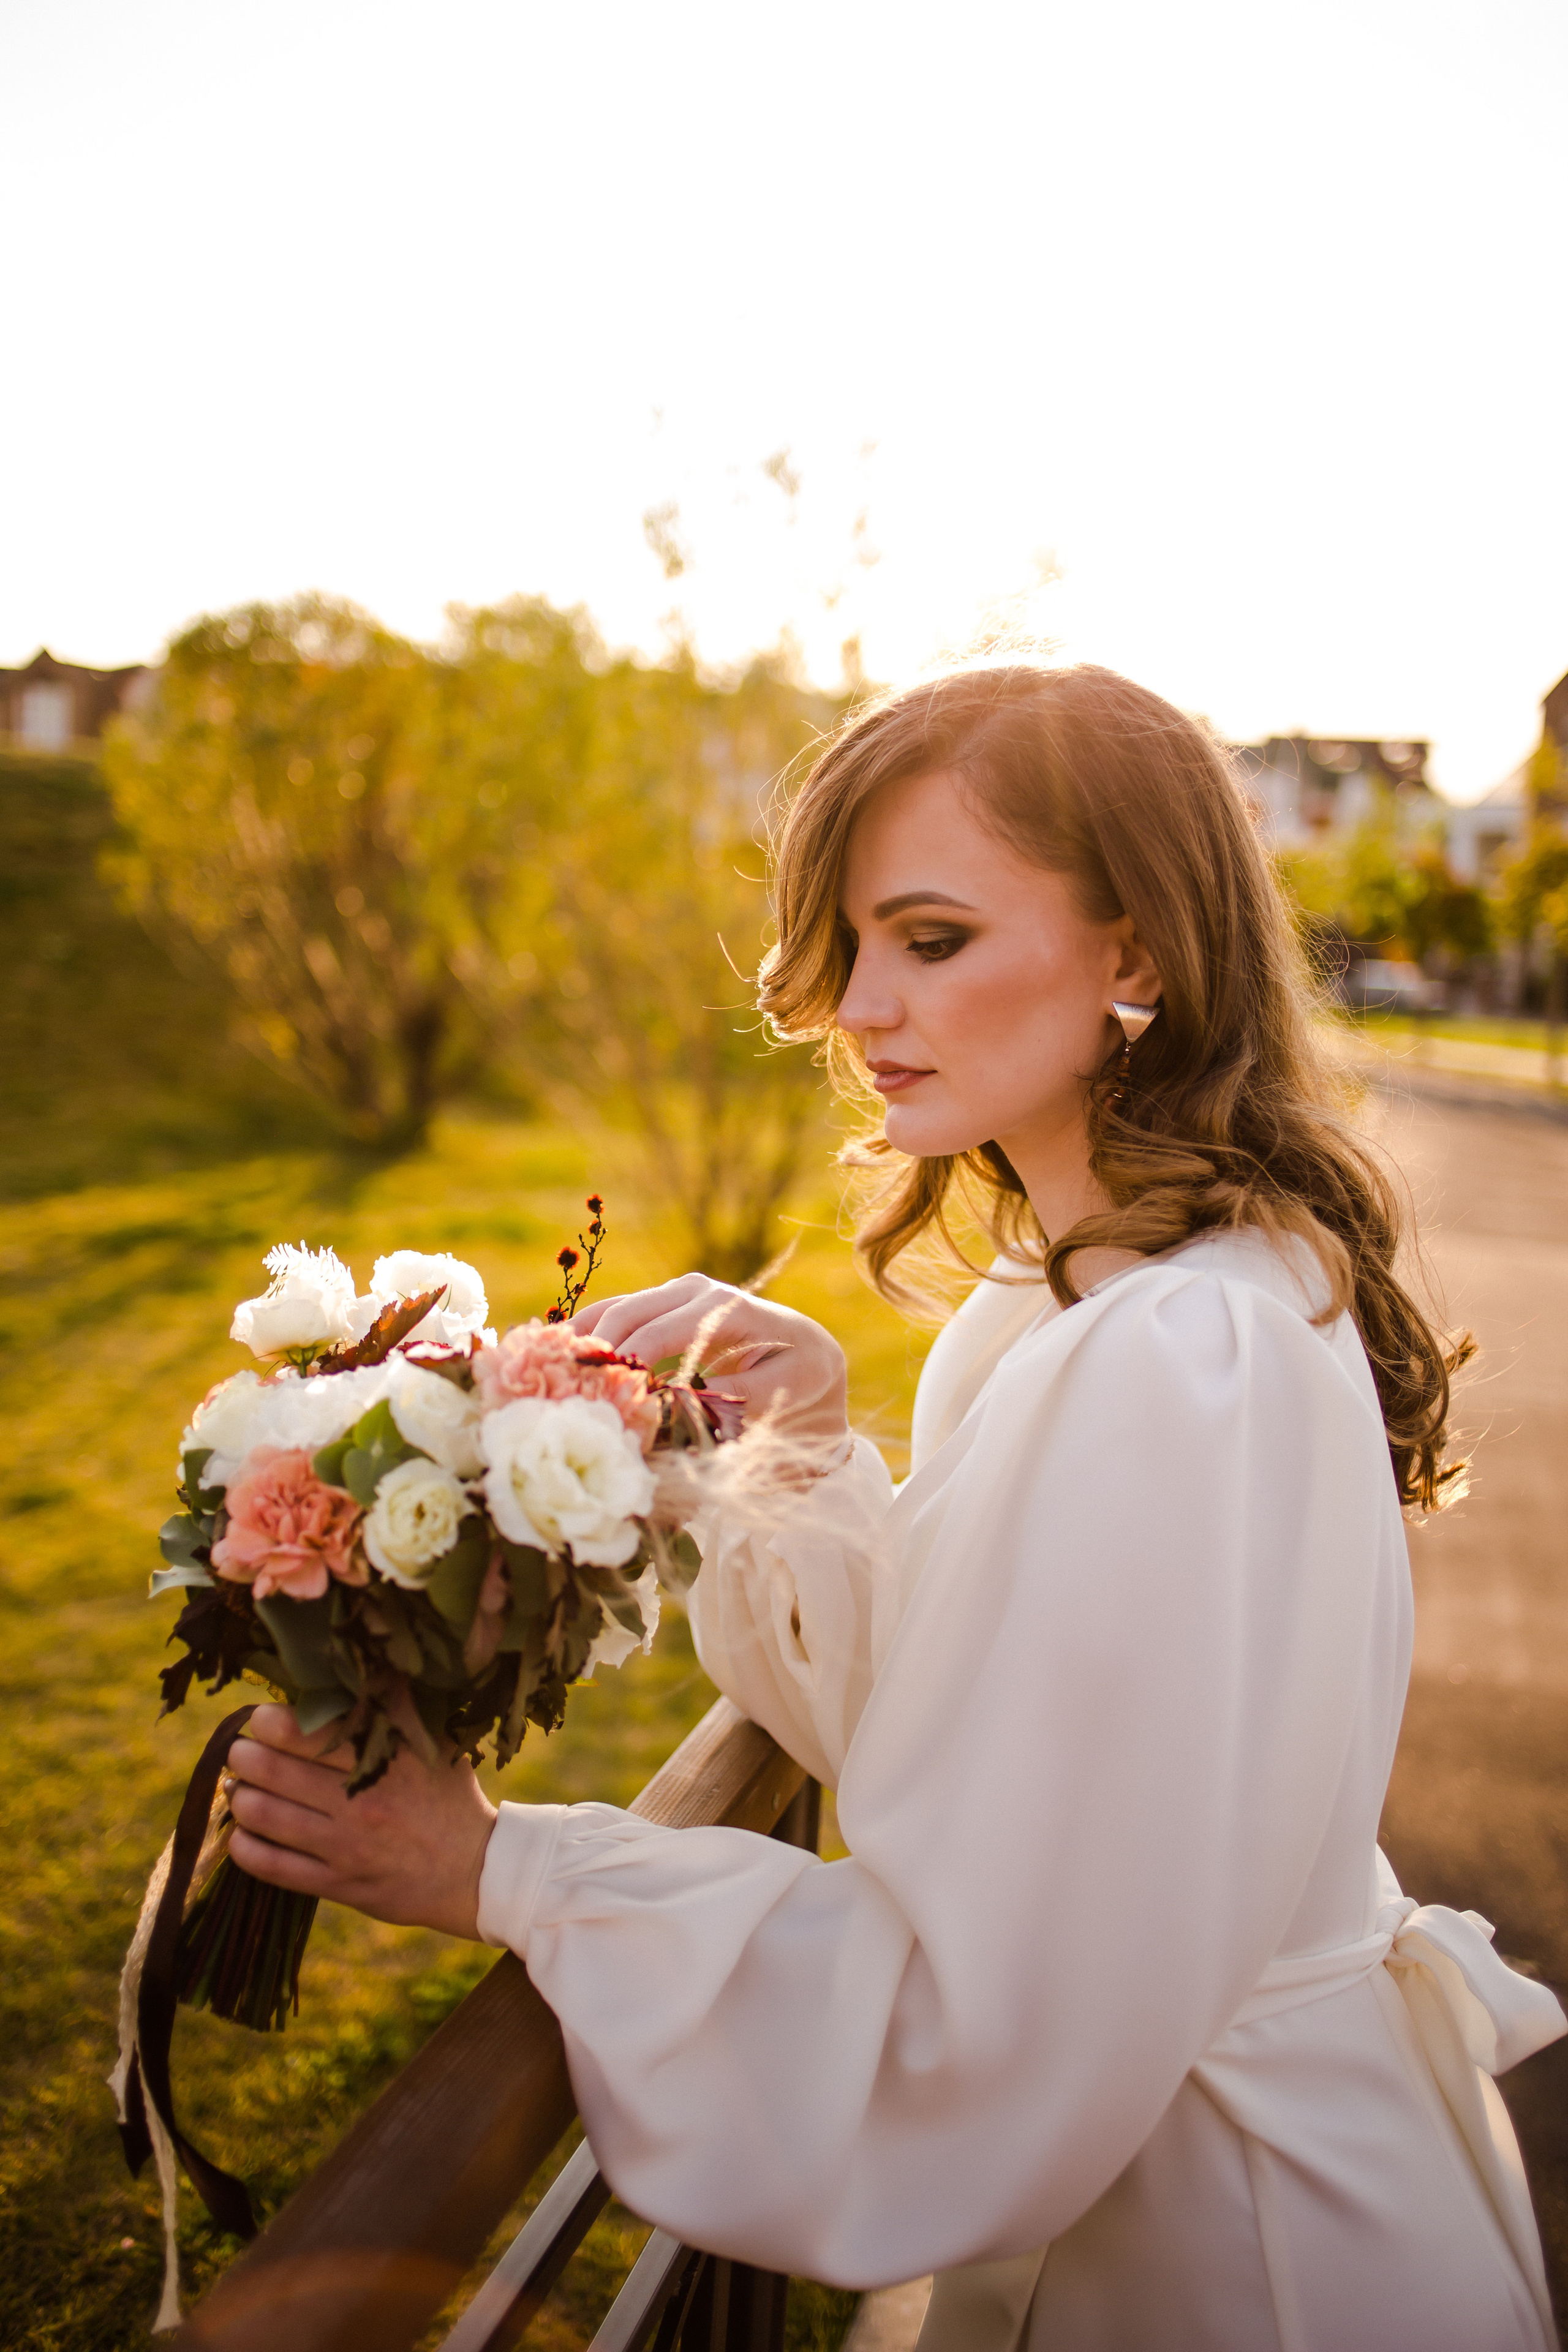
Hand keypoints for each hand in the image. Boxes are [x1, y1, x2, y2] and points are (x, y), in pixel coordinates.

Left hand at [225, 1701, 497, 1939]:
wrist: (476, 1869)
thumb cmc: (449, 1797)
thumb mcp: (435, 1743)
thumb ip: (397, 1708)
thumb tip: (358, 1667)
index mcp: (384, 1759)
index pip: (308, 1732)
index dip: (269, 1722)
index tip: (260, 1718)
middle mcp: (361, 1801)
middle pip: (276, 1771)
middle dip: (245, 1757)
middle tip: (240, 1751)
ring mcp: (348, 1847)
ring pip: (267, 1818)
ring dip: (240, 1799)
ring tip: (237, 1789)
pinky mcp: (340, 1885)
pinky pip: (274, 1868)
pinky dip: (246, 1848)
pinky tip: (240, 1834)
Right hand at [572, 1272, 848, 1446]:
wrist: (806, 1355)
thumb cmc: (800, 1377)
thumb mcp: (787, 1388)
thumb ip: (742, 1395)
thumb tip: (688, 1402)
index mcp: (729, 1307)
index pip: (668, 1330)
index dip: (634, 1360)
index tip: (607, 1393)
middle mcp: (698, 1290)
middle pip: (632, 1312)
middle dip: (598, 1350)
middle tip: (566, 1390)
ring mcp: (675, 1294)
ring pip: (615, 1309)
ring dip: (583, 1340)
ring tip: (548, 1375)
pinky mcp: (660, 1306)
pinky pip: (614, 1314)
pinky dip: (587, 1335)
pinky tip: (559, 1361)